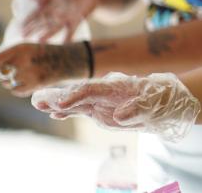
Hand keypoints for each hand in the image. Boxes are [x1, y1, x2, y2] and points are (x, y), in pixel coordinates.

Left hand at [0, 42, 88, 96]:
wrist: (68, 59)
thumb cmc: (41, 53)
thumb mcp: (25, 48)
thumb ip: (4, 56)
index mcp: (19, 47)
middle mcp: (23, 60)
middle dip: (0, 74)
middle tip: (9, 70)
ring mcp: (30, 73)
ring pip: (6, 83)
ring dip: (11, 81)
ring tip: (26, 74)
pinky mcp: (36, 85)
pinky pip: (16, 91)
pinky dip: (20, 88)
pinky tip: (31, 80)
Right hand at [14, 0, 97, 42]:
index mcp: (50, 6)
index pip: (37, 13)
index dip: (28, 20)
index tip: (19, 26)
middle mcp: (56, 15)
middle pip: (43, 22)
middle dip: (33, 29)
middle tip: (23, 36)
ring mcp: (66, 19)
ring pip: (55, 27)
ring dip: (48, 34)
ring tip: (40, 40)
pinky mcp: (77, 21)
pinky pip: (72, 31)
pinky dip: (68, 38)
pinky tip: (64, 44)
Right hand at [32, 72, 200, 142]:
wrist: (163, 99)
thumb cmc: (159, 99)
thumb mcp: (153, 104)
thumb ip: (137, 109)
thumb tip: (120, 115)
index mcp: (118, 87)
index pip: (93, 89)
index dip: (77, 96)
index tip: (62, 103)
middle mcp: (105, 91)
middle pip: (78, 92)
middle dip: (59, 96)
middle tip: (38, 99)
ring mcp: (100, 100)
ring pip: (75, 101)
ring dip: (57, 103)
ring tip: (38, 104)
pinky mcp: (99, 109)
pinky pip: (80, 109)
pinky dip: (68, 110)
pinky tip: (54, 113)